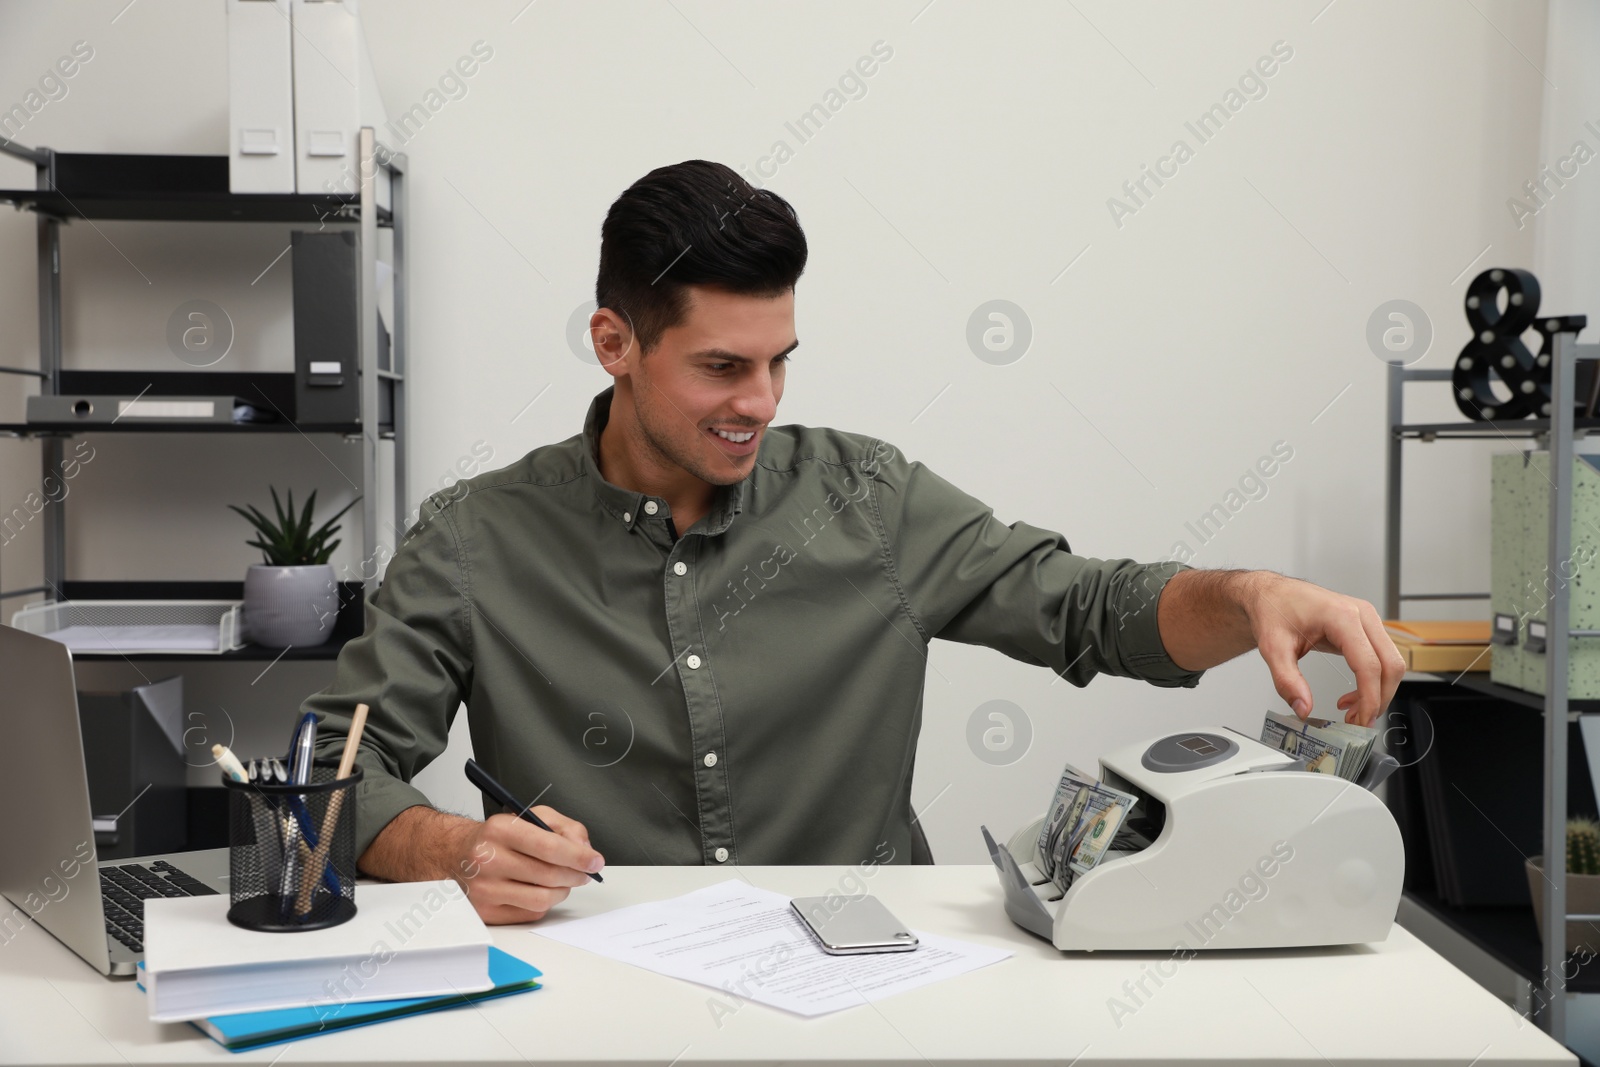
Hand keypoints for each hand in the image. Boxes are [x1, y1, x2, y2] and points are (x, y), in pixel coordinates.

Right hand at [450, 806, 605, 923]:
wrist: (457, 854)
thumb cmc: (498, 837)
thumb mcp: (530, 817)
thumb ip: (564, 828)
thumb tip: (585, 850)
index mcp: (500, 830)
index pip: (548, 846)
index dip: (578, 856)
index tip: (595, 861)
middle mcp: (488, 859)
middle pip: (548, 875)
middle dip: (575, 875)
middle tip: (584, 872)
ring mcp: (485, 888)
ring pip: (542, 899)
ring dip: (562, 891)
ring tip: (564, 881)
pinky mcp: (486, 911)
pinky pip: (531, 913)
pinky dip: (545, 903)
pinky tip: (540, 890)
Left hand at [1243, 574, 1405, 726]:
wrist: (1272, 594)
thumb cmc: (1273, 610)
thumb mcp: (1272, 648)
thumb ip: (1286, 680)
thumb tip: (1303, 708)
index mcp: (1341, 616)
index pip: (1369, 664)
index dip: (1369, 697)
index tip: (1359, 721)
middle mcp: (1362, 615)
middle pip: (1391, 665)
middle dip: (1379, 699)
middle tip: (1358, 723)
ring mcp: (1367, 620)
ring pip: (1392, 663)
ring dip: (1379, 692)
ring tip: (1352, 712)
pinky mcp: (1366, 628)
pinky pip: (1382, 658)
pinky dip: (1374, 681)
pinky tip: (1353, 696)